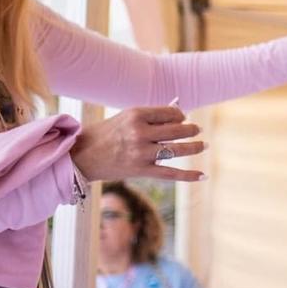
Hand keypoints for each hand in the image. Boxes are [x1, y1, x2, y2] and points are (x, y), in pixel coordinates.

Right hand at [71, 105, 203, 182]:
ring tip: (203, 144)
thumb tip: (179, 112)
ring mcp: (142, 152)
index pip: (170, 112)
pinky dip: (189, 175)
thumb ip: (151, 117)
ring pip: (178, 149)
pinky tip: (203, 175)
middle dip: (191, 129)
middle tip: (197, 129)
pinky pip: (171, 173)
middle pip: (177, 130)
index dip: (181, 115)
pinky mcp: (142, 170)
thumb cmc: (106, 133)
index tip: (183, 117)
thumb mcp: (126, 118)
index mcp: (136, 114)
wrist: (83, 155)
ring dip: (195, 146)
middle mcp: (140, 132)